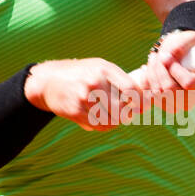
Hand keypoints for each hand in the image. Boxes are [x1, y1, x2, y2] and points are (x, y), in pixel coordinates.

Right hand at [26, 58, 143, 130]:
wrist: (49, 80)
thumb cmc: (82, 74)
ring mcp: (84, 97)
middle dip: (128, 114)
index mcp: (105, 69)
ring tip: (115, 118)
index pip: (131, 88)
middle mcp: (95, 82)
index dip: (140, 101)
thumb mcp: (100, 68)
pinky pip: (98, 126)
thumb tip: (145, 100)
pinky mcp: (76, 111)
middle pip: (123, 108)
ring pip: (112, 120)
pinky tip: (103, 121)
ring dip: (116, 122)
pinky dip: (104, 127)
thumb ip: (121, 80)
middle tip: (127, 115)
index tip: (142, 107)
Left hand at [135, 30, 194, 106]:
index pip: (189, 83)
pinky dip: (146, 83)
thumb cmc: (189, 46)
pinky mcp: (168, 106)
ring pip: (159, 96)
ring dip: (151, 76)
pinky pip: (151, 98)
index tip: (167, 55)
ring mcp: (182, 105)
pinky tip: (147, 70)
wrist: (183, 55)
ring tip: (152, 59)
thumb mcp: (189, 39)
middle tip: (156, 55)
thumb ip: (180, 46)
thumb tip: (168, 56)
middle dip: (159, 71)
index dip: (174, 69)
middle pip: (171, 91)